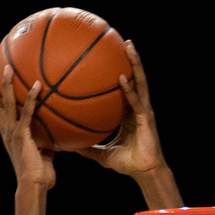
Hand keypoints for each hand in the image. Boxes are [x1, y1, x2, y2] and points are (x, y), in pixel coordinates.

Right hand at [0, 57, 55, 191]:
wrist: (33, 186)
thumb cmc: (40, 178)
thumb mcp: (42, 157)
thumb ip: (46, 146)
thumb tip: (57, 139)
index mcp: (8, 137)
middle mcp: (6, 133)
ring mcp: (12, 133)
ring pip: (5, 104)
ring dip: (5, 85)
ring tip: (8, 68)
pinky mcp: (21, 135)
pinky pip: (26, 112)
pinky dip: (31, 98)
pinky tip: (37, 85)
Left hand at [78, 41, 165, 179]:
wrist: (144, 173)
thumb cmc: (127, 163)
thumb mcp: (102, 155)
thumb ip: (88, 148)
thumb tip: (69, 147)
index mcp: (128, 113)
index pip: (124, 88)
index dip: (120, 72)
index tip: (111, 58)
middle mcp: (137, 107)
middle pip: (134, 78)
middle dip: (130, 59)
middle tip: (123, 41)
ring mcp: (143, 111)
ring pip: (139, 82)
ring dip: (135, 64)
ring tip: (128, 46)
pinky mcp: (145, 118)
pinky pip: (135, 101)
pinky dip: (128, 89)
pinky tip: (121, 78)